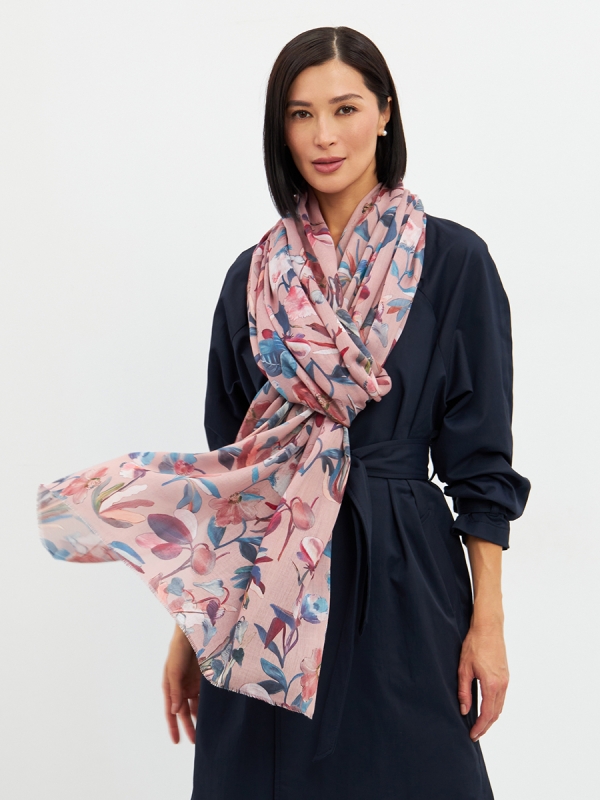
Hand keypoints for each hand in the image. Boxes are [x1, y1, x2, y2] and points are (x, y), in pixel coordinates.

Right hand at [162, 624, 200, 743]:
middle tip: (196, 741)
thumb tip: (175, 711)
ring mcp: (192, 683)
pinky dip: (208, 704)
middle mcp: (180, 688)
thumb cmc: (179, 649)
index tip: (176, 742)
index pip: (171, 712)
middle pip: (184, 712)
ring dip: (200, 717)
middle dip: (188, 726)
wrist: (193, 632)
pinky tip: (214, 713)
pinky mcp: (203, 678)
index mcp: (170, 687)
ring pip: (196, 705)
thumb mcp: (174, 670)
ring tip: (207, 730)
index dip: (173, 727)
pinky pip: (205, 695)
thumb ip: (175, 690)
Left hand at [457, 620, 508, 741]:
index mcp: (492, 685)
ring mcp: (506, 680)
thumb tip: (464, 710)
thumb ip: (464, 691)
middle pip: (496, 714)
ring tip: (480, 724)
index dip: (480, 727)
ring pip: (500, 706)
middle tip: (475, 734)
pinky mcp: (506, 675)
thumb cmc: (475, 645)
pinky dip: (495, 707)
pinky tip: (486, 707)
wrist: (488, 628)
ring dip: (491, 718)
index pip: (487, 714)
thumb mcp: (464, 668)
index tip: (473, 735)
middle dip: (486, 726)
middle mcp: (502, 685)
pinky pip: (502, 697)